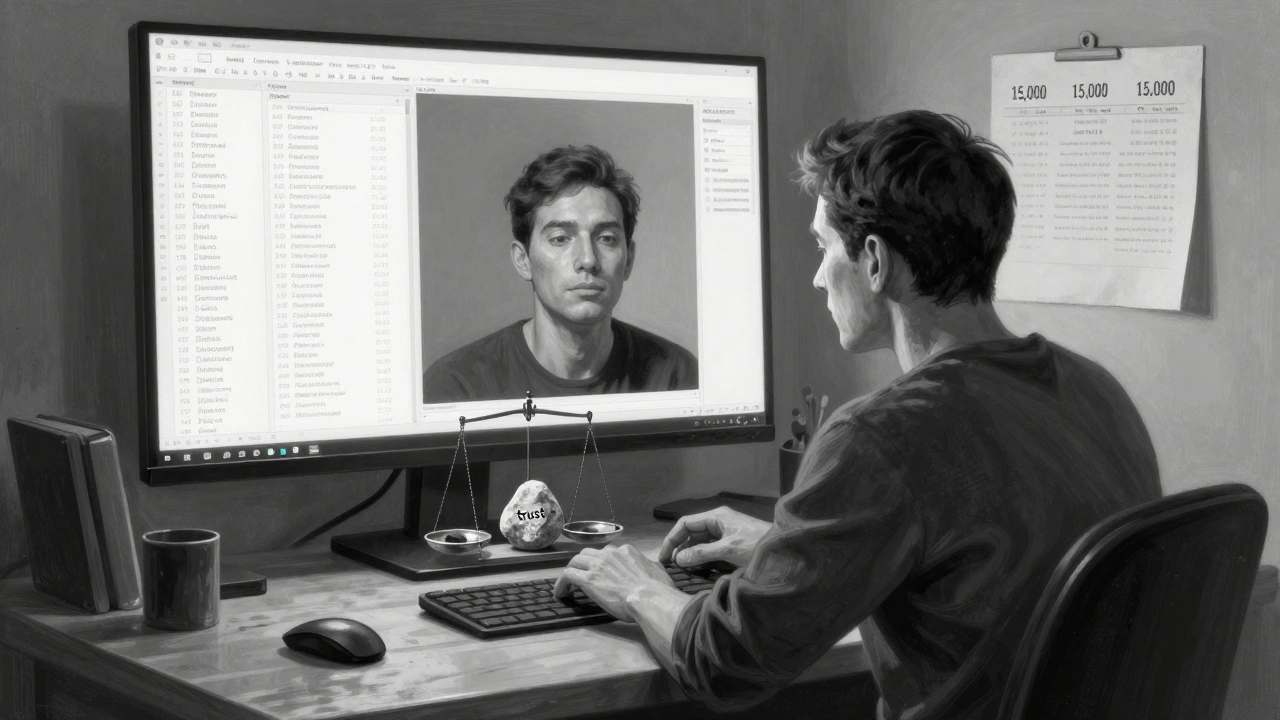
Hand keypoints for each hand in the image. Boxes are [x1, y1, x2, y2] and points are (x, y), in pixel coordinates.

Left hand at [552, 545, 675, 621]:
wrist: (649, 598)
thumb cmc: (657, 589)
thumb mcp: (658, 571)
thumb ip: (650, 566)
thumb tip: (650, 567)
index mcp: (626, 551)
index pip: (609, 552)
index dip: (603, 563)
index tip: (601, 573)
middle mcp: (610, 554)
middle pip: (589, 553)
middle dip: (584, 563)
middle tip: (583, 575)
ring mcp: (598, 565)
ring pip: (576, 561)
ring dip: (571, 570)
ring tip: (567, 583)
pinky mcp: (588, 579)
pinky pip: (567, 575)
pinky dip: (561, 583)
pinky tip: (560, 593)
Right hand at [658, 506, 771, 568]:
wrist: (785, 550)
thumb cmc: (757, 545)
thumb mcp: (728, 550)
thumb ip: (702, 553)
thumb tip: (679, 558)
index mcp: (716, 517)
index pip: (685, 523)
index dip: (672, 539)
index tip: (663, 556)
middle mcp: (719, 522)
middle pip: (691, 532)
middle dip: (680, 547)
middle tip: (671, 566)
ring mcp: (726, 532)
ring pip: (700, 542)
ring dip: (690, 554)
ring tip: (682, 569)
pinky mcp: (732, 544)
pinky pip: (710, 549)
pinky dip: (702, 558)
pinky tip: (698, 568)